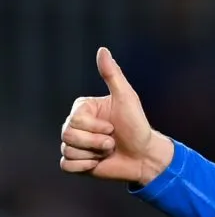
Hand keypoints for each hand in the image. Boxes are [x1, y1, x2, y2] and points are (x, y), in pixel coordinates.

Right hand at [59, 47, 173, 184]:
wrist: (145, 156)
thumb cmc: (137, 125)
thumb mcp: (127, 98)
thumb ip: (112, 75)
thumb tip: (102, 50)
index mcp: (83, 109)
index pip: (74, 120)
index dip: (96, 128)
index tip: (113, 127)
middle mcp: (75, 125)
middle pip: (67, 136)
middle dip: (95, 143)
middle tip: (112, 142)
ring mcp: (75, 144)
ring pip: (68, 151)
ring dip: (93, 155)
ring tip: (108, 151)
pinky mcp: (76, 163)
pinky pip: (66, 165)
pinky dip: (84, 167)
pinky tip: (98, 163)